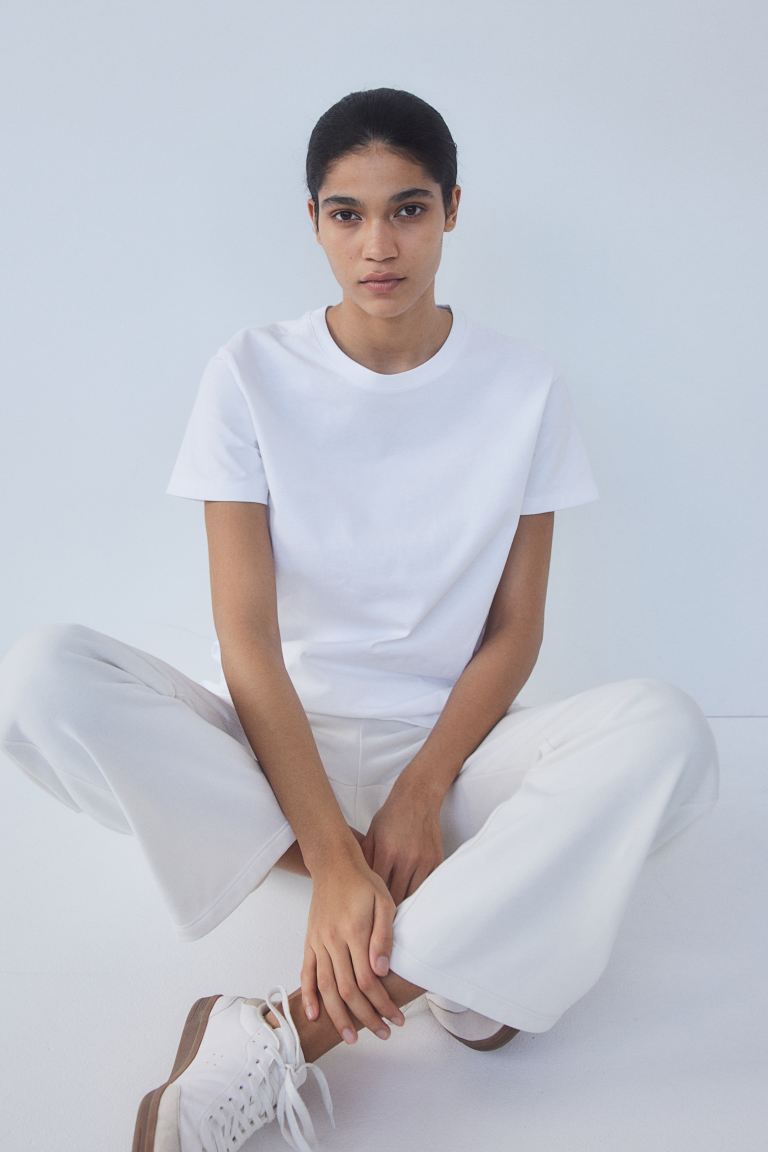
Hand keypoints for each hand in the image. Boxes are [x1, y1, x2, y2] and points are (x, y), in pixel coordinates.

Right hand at [301, 849, 404, 1044]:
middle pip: (347, 990)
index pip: (368, 980)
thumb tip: (382, 971)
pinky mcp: (309, 941)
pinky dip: (308, 995)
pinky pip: (306, 972)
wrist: (333, 865)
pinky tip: (314, 1015)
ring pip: (326, 987)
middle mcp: (333, 941)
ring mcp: (318, 942)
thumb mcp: (384, 902)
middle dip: (365, 1017)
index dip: (382, 1003)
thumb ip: (383, 937)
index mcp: (355, 932)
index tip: (396, 1018)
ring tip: (350, 1037)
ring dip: (338, 1015)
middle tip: (382, 1033)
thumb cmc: (363, 883)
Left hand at [361, 777, 444, 906]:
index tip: (370, 914)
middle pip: (397, 896)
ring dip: (405, 905)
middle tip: (382, 921)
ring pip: (413, 895)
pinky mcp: (436, 861)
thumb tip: (359, 884)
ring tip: (397, 915)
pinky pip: (427, 886)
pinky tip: (412, 900)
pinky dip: (420, 894)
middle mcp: (406, 859)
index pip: (379, 889)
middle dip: (389, 910)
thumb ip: (366, 859)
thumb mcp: (371, 835)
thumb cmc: (392, 816)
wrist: (417, 799)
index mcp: (387, 853)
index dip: (374, 904)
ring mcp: (423, 861)